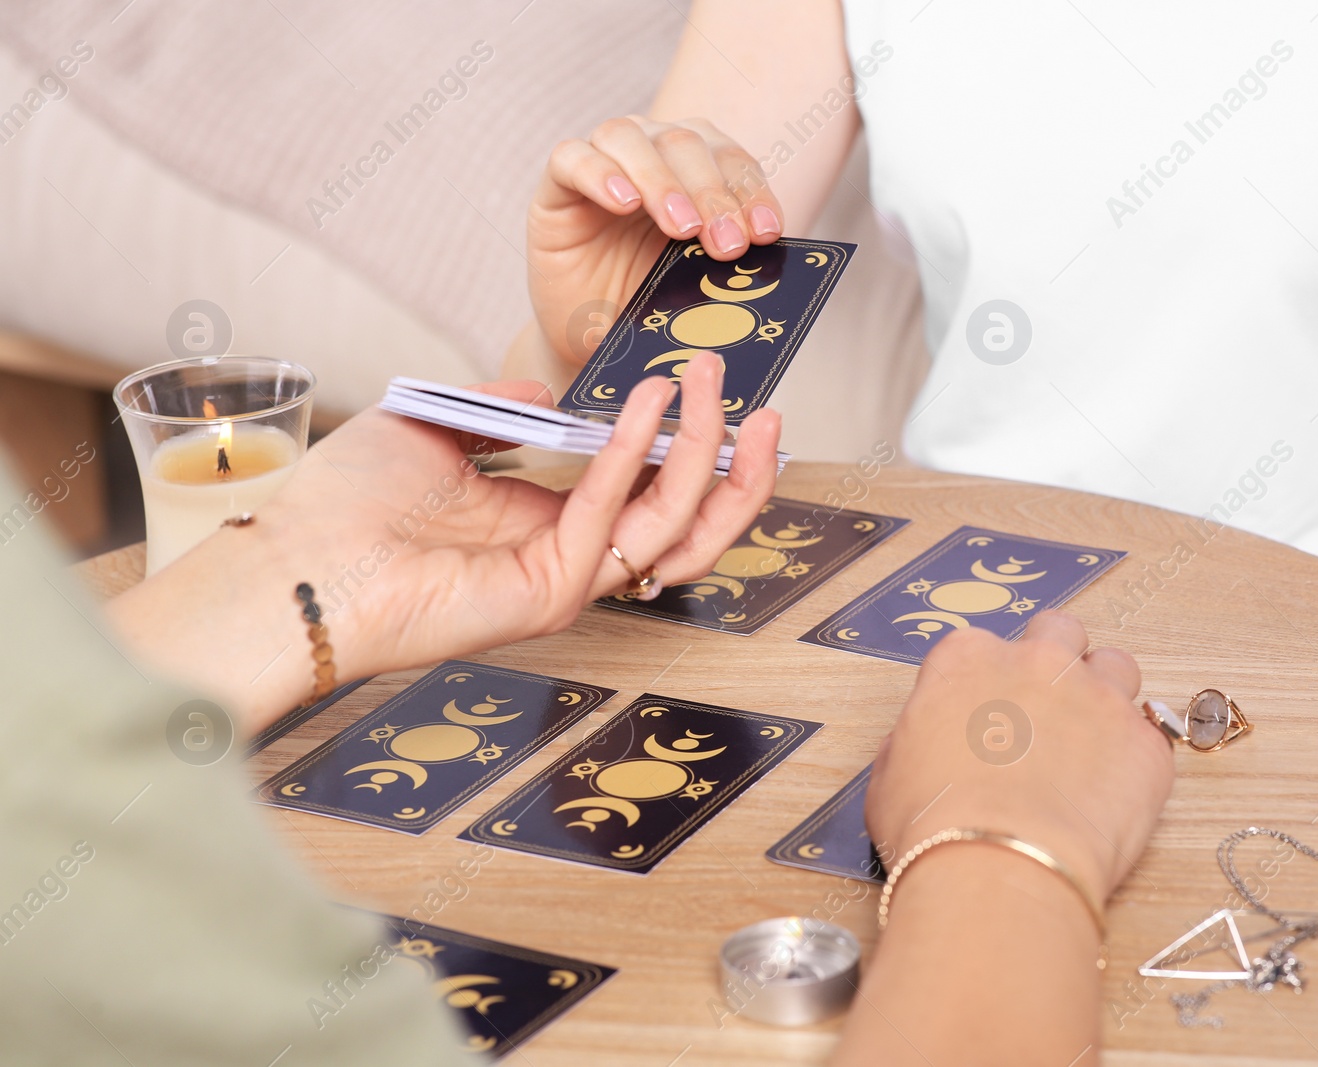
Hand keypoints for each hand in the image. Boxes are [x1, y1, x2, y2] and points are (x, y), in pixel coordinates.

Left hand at [106, 353, 779, 731]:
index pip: (651, 496)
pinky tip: (649, 401)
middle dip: (734, 466)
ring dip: (709, 459)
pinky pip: (612, 516)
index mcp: (549, 526)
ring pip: (674, 531)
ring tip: (721, 392)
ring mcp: (566, 582)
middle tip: (758, 403)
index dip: (695, 450)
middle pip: (689, 526)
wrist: (294, 559)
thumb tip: (548, 389)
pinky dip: (637, 453)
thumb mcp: (437, 425)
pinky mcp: (548, 594)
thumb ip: (501, 406)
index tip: (717, 392)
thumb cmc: (348, 503)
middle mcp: (570, 559)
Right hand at [528, 115, 783, 365]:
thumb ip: (724, 262)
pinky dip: (600, 174)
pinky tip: (624, 204)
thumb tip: (765, 256)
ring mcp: (602, 163)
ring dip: (662, 181)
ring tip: (682, 228)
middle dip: (712, 193)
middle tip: (727, 243)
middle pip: (685, 142)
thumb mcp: (695, 284)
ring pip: (632, 138)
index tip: (767, 233)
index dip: (750, 191)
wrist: (592, 335)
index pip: (731, 161)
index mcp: (695, 169)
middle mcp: (651, 154)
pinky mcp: (557, 186)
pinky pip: (572, 158)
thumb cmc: (649, 304)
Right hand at [865, 613, 1174, 905]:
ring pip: (1116, 666)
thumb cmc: (934, 827)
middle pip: (1059, 631)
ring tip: (1091, 744)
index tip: (988, 711)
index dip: (987, 682)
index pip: (982, 646)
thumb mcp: (891, 772)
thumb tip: (934, 742)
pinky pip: (1150, 735)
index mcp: (968, 659)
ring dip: (1105, 694)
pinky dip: (1134, 758)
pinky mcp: (1144, 743)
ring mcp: (1098, 696)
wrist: (996, 869)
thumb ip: (919, 737)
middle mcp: (1037, 662)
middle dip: (1056, 661)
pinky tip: (1112, 794)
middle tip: (1047, 708)